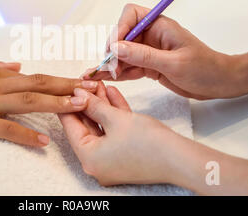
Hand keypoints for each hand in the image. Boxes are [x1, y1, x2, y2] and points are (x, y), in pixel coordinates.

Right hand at [0, 59, 97, 147]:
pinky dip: (25, 136)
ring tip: (80, 106)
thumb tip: (17, 64)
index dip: (62, 79)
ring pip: (27, 101)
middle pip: (38, 84)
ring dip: (56, 103)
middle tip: (94, 89)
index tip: (83, 82)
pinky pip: (4, 129)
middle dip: (69, 86)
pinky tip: (43, 143)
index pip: (35, 75)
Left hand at [59, 84, 178, 185]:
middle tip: (86, 83)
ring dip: (102, 106)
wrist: (180, 159)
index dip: (68, 104)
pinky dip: (113, 115)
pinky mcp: (124, 156)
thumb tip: (78, 95)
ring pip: (102, 127)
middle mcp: (97, 163)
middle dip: (88, 102)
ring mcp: (111, 161)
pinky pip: (114, 132)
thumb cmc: (149, 143)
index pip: (71, 126)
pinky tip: (112, 94)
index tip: (67, 88)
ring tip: (99, 84)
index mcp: (89, 158)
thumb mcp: (116, 119)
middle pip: (86, 126)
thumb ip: (94, 106)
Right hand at [83, 3, 240, 99]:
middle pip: (122, 36)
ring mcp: (149, 51)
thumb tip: (116, 48)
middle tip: (109, 68)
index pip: (131, 15)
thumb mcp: (174, 63)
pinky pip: (129, 66)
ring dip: (112, 64)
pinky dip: (119, 73)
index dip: (119, 28)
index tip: (114, 47)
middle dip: (113, 50)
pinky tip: (107, 78)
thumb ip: (144, 55)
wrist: (220, 83)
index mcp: (159, 25)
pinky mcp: (149, 65)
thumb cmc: (205, 69)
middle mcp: (151, 35)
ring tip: (97, 76)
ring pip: (123, 53)